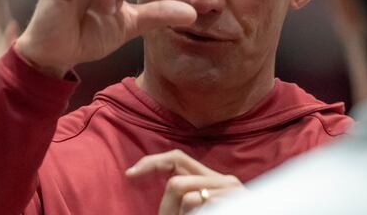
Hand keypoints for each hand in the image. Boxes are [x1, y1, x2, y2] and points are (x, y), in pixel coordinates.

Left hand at [126, 149, 245, 214]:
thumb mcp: (188, 208)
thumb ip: (177, 193)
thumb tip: (134, 173)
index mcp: (211, 178)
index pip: (176, 158)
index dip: (151, 163)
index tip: (129, 175)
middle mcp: (225, 181)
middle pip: (177, 184)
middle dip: (168, 208)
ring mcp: (233, 192)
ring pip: (188, 200)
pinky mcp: (237, 202)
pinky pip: (198, 206)